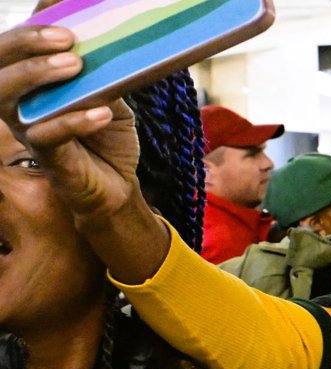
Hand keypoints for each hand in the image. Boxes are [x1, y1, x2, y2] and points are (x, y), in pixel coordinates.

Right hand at [0, 25, 141, 221]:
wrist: (118, 186)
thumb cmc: (107, 135)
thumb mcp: (110, 94)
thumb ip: (103, 69)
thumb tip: (112, 32)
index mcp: (30, 80)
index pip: (15, 45)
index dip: (29, 25)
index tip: (55, 4)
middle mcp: (19, 101)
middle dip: (26, 43)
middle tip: (66, 37)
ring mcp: (27, 128)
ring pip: (7, 98)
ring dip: (37, 75)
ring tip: (74, 64)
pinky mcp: (45, 156)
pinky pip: (47, 136)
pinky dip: (74, 120)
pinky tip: (100, 110)